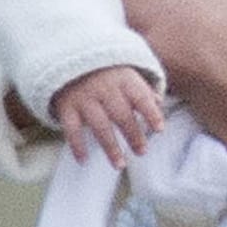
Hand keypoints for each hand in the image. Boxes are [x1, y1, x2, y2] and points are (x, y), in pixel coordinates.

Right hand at [50, 65, 165, 168]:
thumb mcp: (127, 76)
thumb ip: (143, 90)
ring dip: (110, 147)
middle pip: (121, 114)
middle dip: (133, 134)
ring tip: (120, 165)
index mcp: (123, 79)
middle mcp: (104, 88)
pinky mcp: (67, 107)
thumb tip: (159, 104)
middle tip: (142, 152)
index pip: (140, 97)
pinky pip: (71, 129)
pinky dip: (77, 145)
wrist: (70, 61)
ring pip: (99, 125)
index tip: (160, 130)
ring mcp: (85, 98)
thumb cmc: (108, 74)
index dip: (151, 113)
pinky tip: (84, 160)